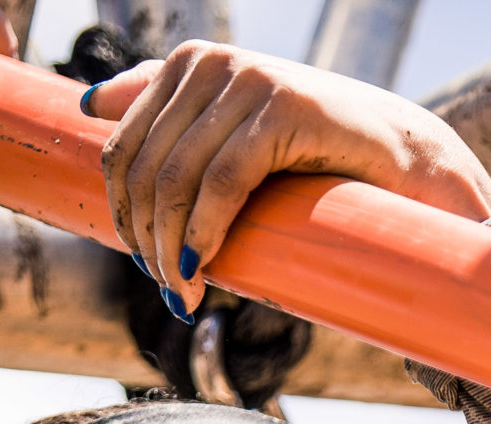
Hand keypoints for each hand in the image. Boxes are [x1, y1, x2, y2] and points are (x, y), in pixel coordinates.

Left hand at [91, 43, 490, 317]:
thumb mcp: (230, 131)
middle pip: (146, 167)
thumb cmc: (315, 155)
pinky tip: (201, 270)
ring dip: (171, 247)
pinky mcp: (282, 107)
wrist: (402, 160)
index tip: (143, 263)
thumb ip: (166, 110)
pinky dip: (204, 234)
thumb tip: (88, 102)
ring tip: (184, 293)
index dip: (122, 213)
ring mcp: (247, 79)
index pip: (122, 147)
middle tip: (168, 288)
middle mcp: (211, 61)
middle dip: (146, 238)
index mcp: (188, 64)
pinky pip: (222, 183)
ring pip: (177, 178)